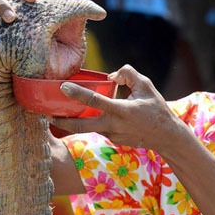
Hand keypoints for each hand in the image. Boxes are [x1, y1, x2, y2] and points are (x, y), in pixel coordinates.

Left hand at [51, 65, 186, 151]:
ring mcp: (112, 136)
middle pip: (81, 125)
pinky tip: (83, 118)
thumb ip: (128, 74)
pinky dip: (89, 124)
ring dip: (72, 123)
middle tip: (48, 115)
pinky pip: (98, 130)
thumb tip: (111, 76)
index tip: (63, 86)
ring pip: (87, 128)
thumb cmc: (156, 107)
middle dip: (62, 122)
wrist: (166, 136)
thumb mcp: (146, 85)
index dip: (77, 93)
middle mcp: (114, 125)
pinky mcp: (112, 140)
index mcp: (121, 110)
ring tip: (58, 115)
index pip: (94, 101)